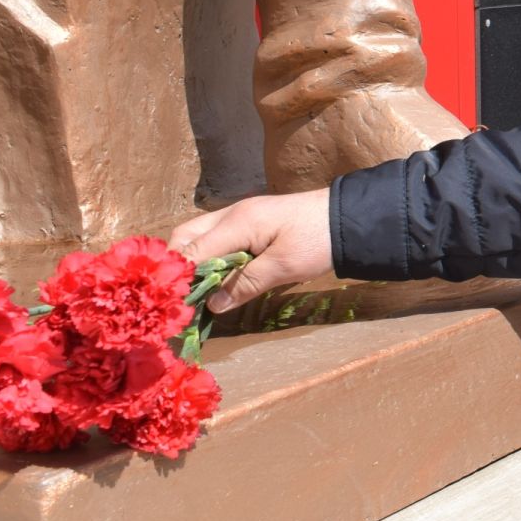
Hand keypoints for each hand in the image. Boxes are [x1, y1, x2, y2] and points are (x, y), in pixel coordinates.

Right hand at [170, 189, 334, 312]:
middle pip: (186, 237)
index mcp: (236, 223)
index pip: (190, 250)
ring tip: (194, 292)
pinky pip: (217, 238)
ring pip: (200, 236)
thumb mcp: (283, 268)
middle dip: (178, 265)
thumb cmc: (318, 241)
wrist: (350, 218)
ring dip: (193, 261)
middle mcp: (231, 215)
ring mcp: (240, 216)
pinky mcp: (251, 223)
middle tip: (180, 296)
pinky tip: (216, 278)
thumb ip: (245, 284)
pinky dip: (210, 257)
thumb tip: (212, 305)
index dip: (178, 277)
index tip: (170, 303)